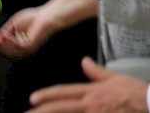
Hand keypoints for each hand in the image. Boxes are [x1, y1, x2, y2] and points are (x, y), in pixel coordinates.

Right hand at [0, 7, 56, 57]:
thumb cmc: (32, 18)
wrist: (45, 16)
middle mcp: (23, 46)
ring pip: (13, 51)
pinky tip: (6, 35)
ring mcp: (28, 46)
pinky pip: (18, 46)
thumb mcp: (13, 23)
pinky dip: (10, 41)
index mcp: (19, 41)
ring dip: (4, 44)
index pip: (6, 45)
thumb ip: (5, 30)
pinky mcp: (31, 44)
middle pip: (8, 50)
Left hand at [28, 57, 149, 111]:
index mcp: (90, 92)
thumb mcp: (115, 78)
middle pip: (61, 108)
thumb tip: (84, 61)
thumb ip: (96, 72)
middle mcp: (90, 105)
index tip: (32, 98)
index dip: (47, 95)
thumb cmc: (135, 92)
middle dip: (42, 111)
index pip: (63, 92)